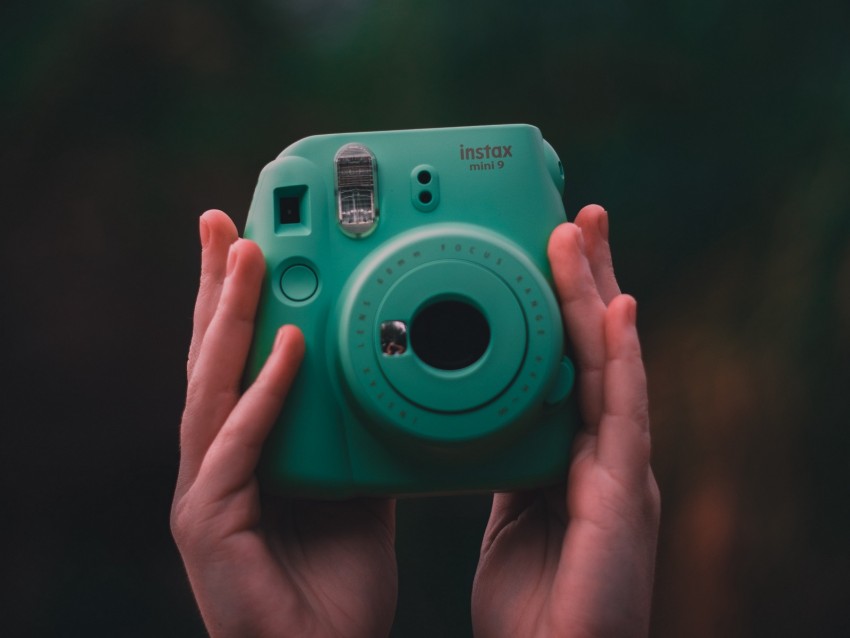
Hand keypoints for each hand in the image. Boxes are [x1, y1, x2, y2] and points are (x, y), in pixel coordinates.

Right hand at [171, 210, 396, 637]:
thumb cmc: (337, 588)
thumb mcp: (360, 496)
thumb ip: (359, 441)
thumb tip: (384, 387)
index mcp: (247, 454)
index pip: (237, 363)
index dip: (238, 303)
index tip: (252, 245)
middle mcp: (216, 464)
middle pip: (210, 359)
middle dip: (214, 287)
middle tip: (222, 221)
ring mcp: (205, 494)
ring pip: (210, 388)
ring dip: (226, 318)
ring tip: (244, 255)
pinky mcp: (209, 525)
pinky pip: (238, 448)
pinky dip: (261, 395)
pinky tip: (284, 346)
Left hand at [471, 205, 659, 637]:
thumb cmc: (535, 602)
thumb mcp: (514, 514)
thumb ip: (515, 462)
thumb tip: (495, 418)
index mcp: (577, 455)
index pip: (574, 363)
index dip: (567, 306)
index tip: (550, 252)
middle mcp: (606, 453)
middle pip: (598, 349)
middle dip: (587, 279)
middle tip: (574, 216)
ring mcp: (621, 471)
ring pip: (610, 365)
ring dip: (597, 296)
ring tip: (582, 234)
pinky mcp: (623, 496)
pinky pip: (621, 414)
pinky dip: (620, 359)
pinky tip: (617, 310)